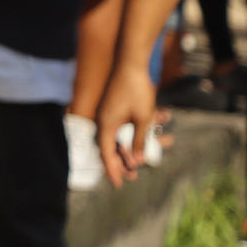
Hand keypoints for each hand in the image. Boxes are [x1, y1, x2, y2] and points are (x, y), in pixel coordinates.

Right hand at [96, 64, 156, 187]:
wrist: (131, 63)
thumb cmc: (136, 90)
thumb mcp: (142, 117)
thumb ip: (139, 139)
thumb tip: (138, 159)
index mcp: (106, 125)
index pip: (106, 153)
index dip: (113, 170)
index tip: (118, 184)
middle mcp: (104, 121)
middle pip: (109, 148)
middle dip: (120, 163)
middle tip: (130, 177)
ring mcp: (108, 114)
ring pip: (115, 138)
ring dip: (127, 150)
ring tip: (137, 162)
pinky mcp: (113, 108)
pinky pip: (119, 128)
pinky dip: (128, 136)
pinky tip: (137, 140)